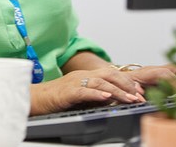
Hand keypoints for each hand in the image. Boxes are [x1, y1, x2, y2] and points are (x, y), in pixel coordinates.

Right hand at [29, 64, 175, 115]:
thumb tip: (112, 100)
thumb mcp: (80, 97)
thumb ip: (95, 96)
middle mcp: (83, 76)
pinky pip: (85, 90)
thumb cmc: (57, 98)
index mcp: (87, 76)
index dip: (127, 82)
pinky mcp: (68, 91)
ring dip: (117, 91)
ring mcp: (75, 82)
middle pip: (109, 74)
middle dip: (126, 85)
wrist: (36, 98)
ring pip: (100, 82)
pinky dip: (97, 93)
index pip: (111, 74)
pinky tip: (107, 97)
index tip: (139, 91)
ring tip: (129, 98)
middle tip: (139, 95)